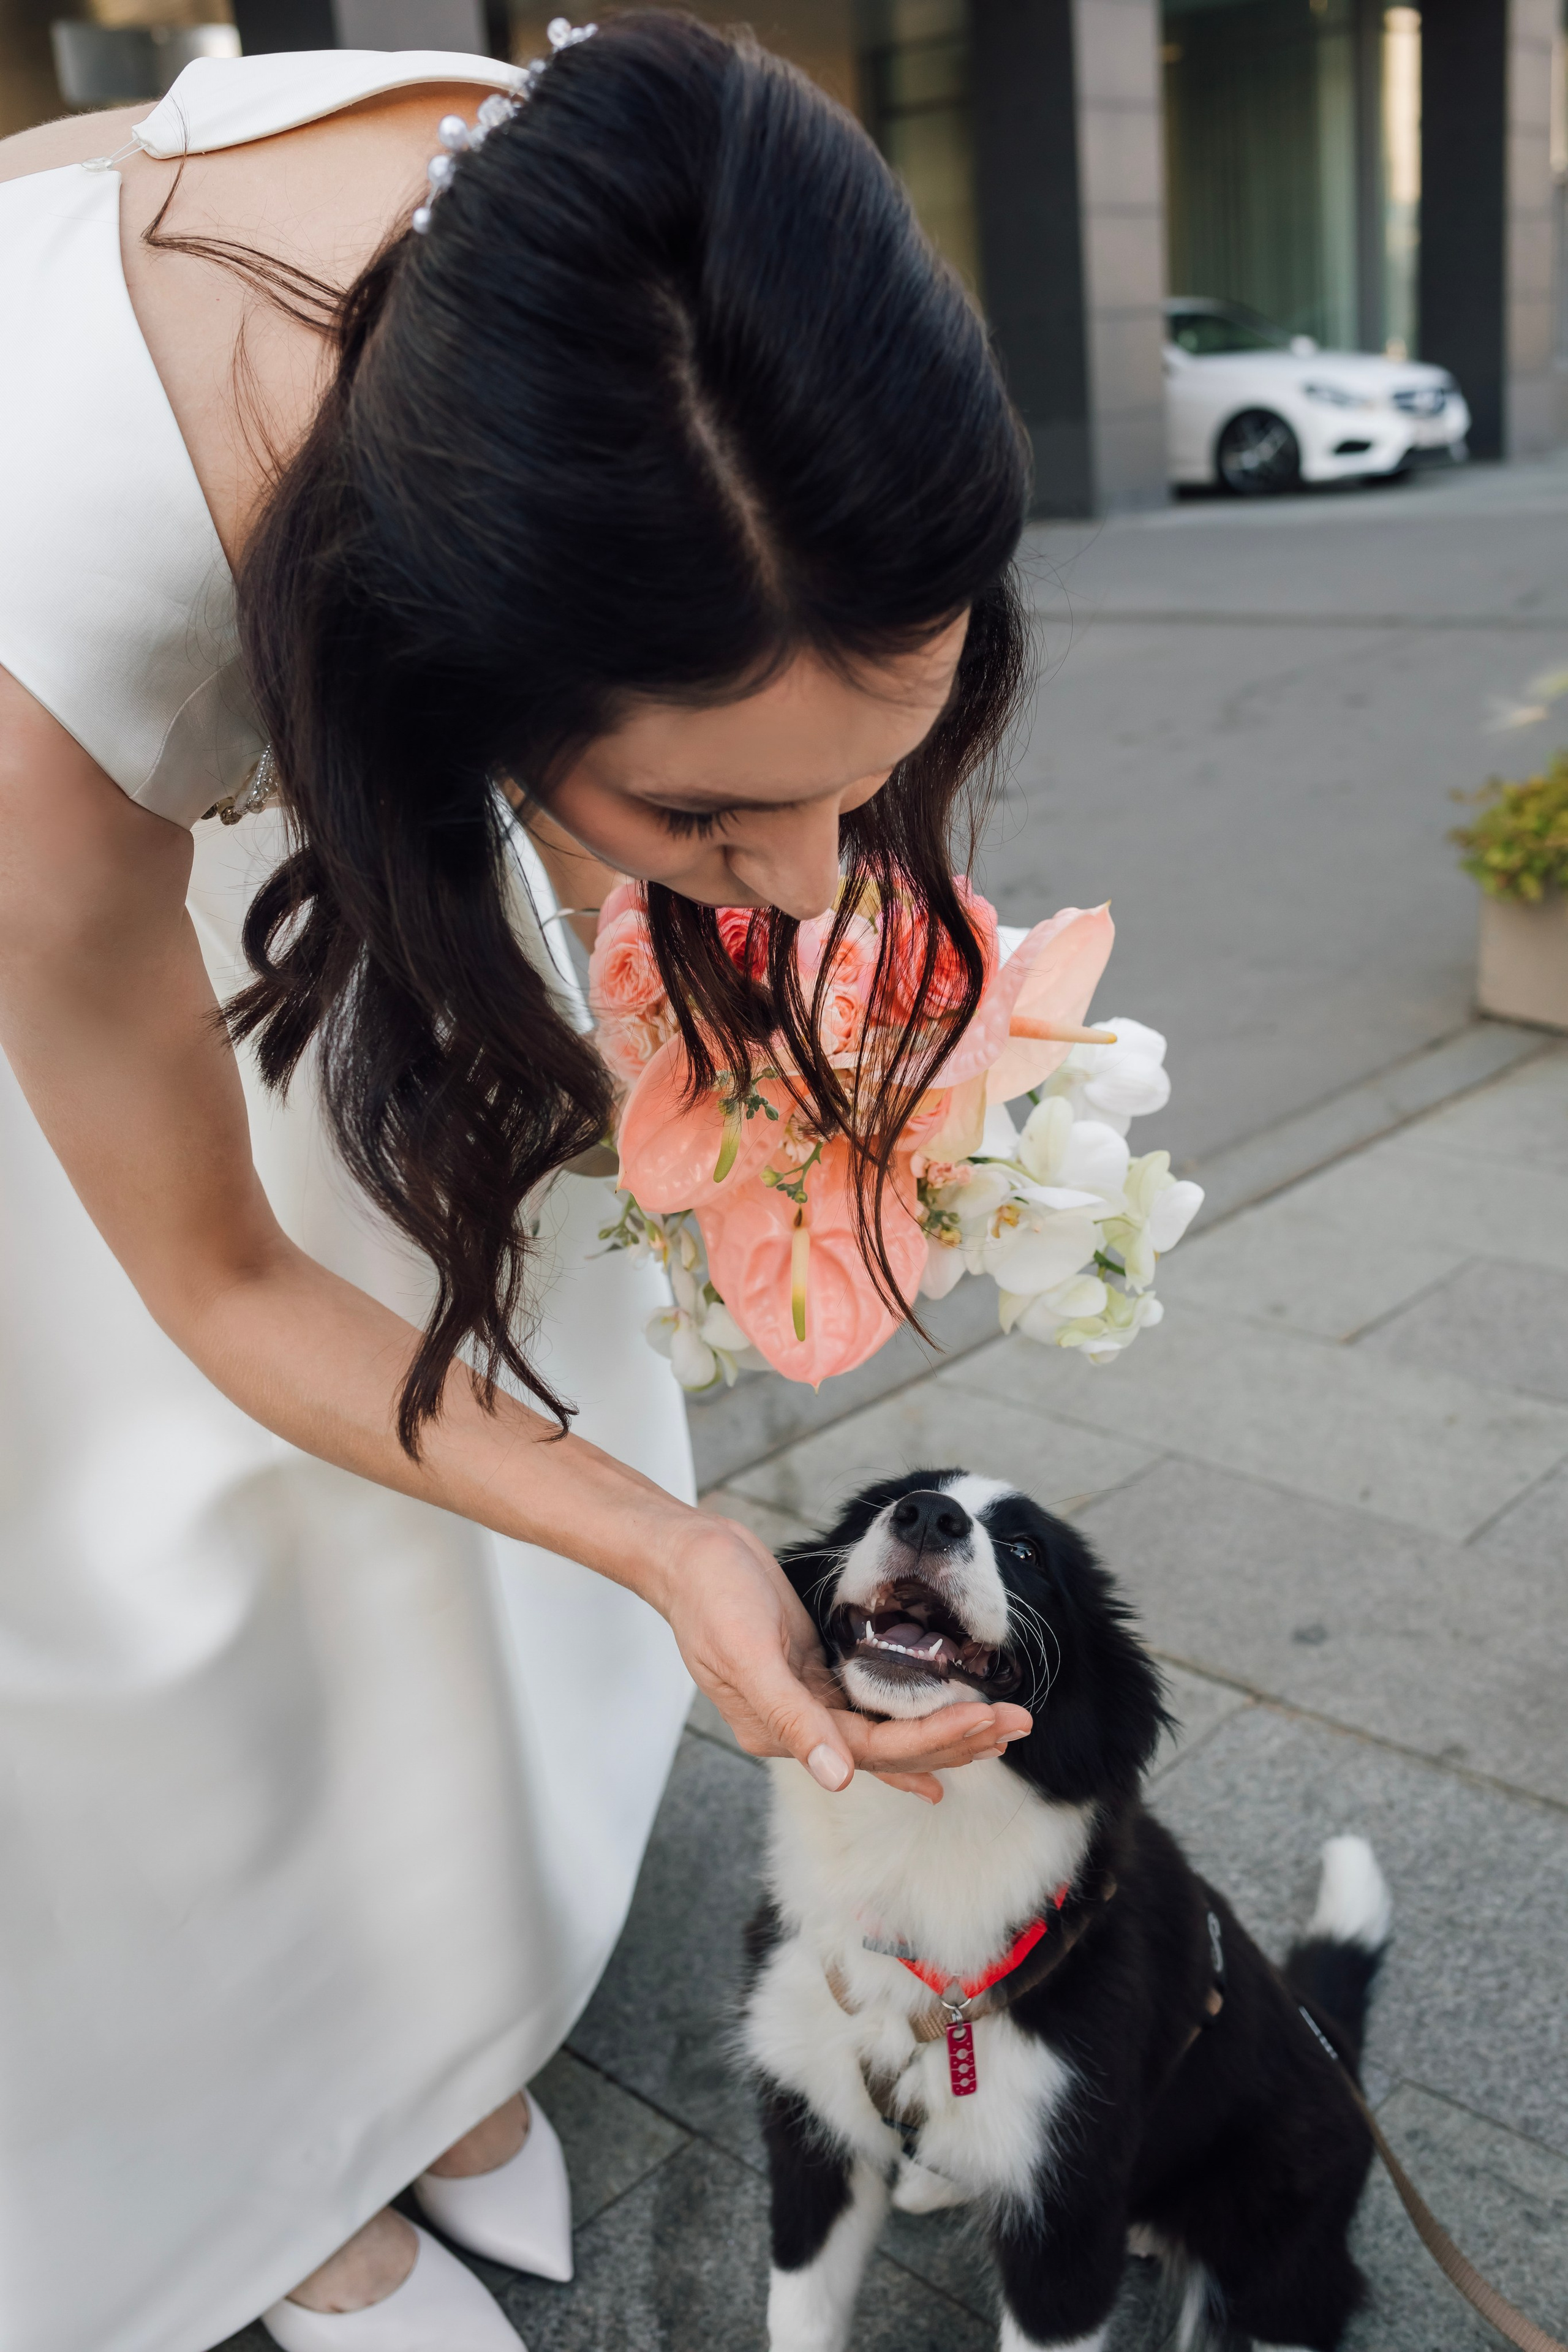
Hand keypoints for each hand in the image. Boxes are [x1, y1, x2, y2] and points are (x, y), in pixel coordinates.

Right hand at [659, 1513, 1031, 1801]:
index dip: (933, 1739)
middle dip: (956, 1738)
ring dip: (945, 1729)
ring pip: (889, 1731)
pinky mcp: (818, 1672)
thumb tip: (835, 1777)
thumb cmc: (710, 1597)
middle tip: (1017, 1724)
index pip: (873, 1750)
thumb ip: (792, 1718)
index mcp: (781, 1729)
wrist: (688, 1556)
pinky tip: (945, 1736)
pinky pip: (874, 1710)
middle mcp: (800, 1727)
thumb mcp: (747, 1654)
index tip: (987, 1722)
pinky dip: (910, 1723)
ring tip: (1000, 1728)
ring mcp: (810, 1702)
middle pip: (891, 1749)